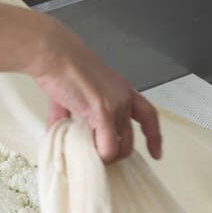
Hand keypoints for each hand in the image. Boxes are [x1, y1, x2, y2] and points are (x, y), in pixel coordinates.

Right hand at [32, 22, 161, 162]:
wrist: (55, 55)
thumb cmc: (62, 66)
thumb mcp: (74, 93)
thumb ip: (72, 114)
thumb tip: (60, 130)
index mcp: (122, 90)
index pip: (148, 116)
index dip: (153, 137)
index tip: (156, 153)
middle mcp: (124, 98)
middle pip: (131, 140)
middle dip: (117, 154)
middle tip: (99, 157)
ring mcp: (116, 105)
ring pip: (121, 147)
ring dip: (105, 156)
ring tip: (88, 154)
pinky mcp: (103, 112)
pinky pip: (108, 147)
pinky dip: (98, 154)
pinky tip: (86, 151)